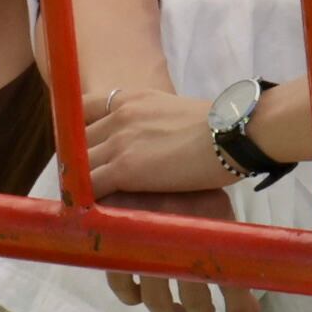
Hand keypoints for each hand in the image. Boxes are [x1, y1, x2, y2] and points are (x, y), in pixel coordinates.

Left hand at [84, 85, 230, 196]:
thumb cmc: (219, 128)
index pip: (82, 109)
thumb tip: (152, 146)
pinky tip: (93, 212)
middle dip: (79, 163)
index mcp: (131, 99)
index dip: (78, 132)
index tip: (82, 150)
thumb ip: (152, 123)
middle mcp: (118, 115)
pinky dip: (87, 201)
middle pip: (77, 141)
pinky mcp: (124, 168)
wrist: (234, 133)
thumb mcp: (174, 113)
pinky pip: (89, 187)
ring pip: (79, 165)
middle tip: (86, 184)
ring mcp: (118, 141)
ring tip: (87, 203)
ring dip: (81, 184)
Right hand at [99, 187, 258, 311]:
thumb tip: (252, 311)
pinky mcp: (115, 239)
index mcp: (210, 227)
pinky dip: (130, 295)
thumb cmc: (192, 187)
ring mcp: (144, 237)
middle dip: (199, 311)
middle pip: (193, 297)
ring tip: (175, 310)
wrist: (151, 151)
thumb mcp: (217, 214)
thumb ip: (233, 261)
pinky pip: (120, 282)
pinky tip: (140, 294)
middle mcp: (178, 235)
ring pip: (157, 297)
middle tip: (200, 310)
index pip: (230, 282)